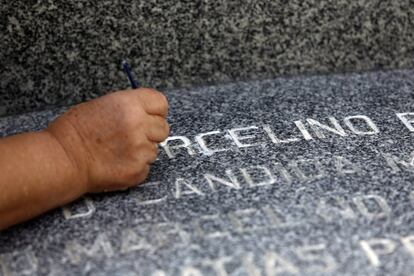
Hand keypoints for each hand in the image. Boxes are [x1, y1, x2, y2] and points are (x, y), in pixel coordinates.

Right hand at [46, 88, 168, 192]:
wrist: (62, 159)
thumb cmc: (75, 131)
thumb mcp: (102, 105)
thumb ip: (129, 108)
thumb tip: (146, 113)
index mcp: (129, 104)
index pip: (161, 103)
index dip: (156, 111)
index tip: (150, 116)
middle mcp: (138, 125)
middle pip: (163, 128)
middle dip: (151, 132)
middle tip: (133, 136)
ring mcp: (140, 149)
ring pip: (155, 149)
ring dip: (143, 150)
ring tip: (119, 150)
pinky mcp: (138, 170)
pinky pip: (147, 166)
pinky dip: (136, 166)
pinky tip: (118, 162)